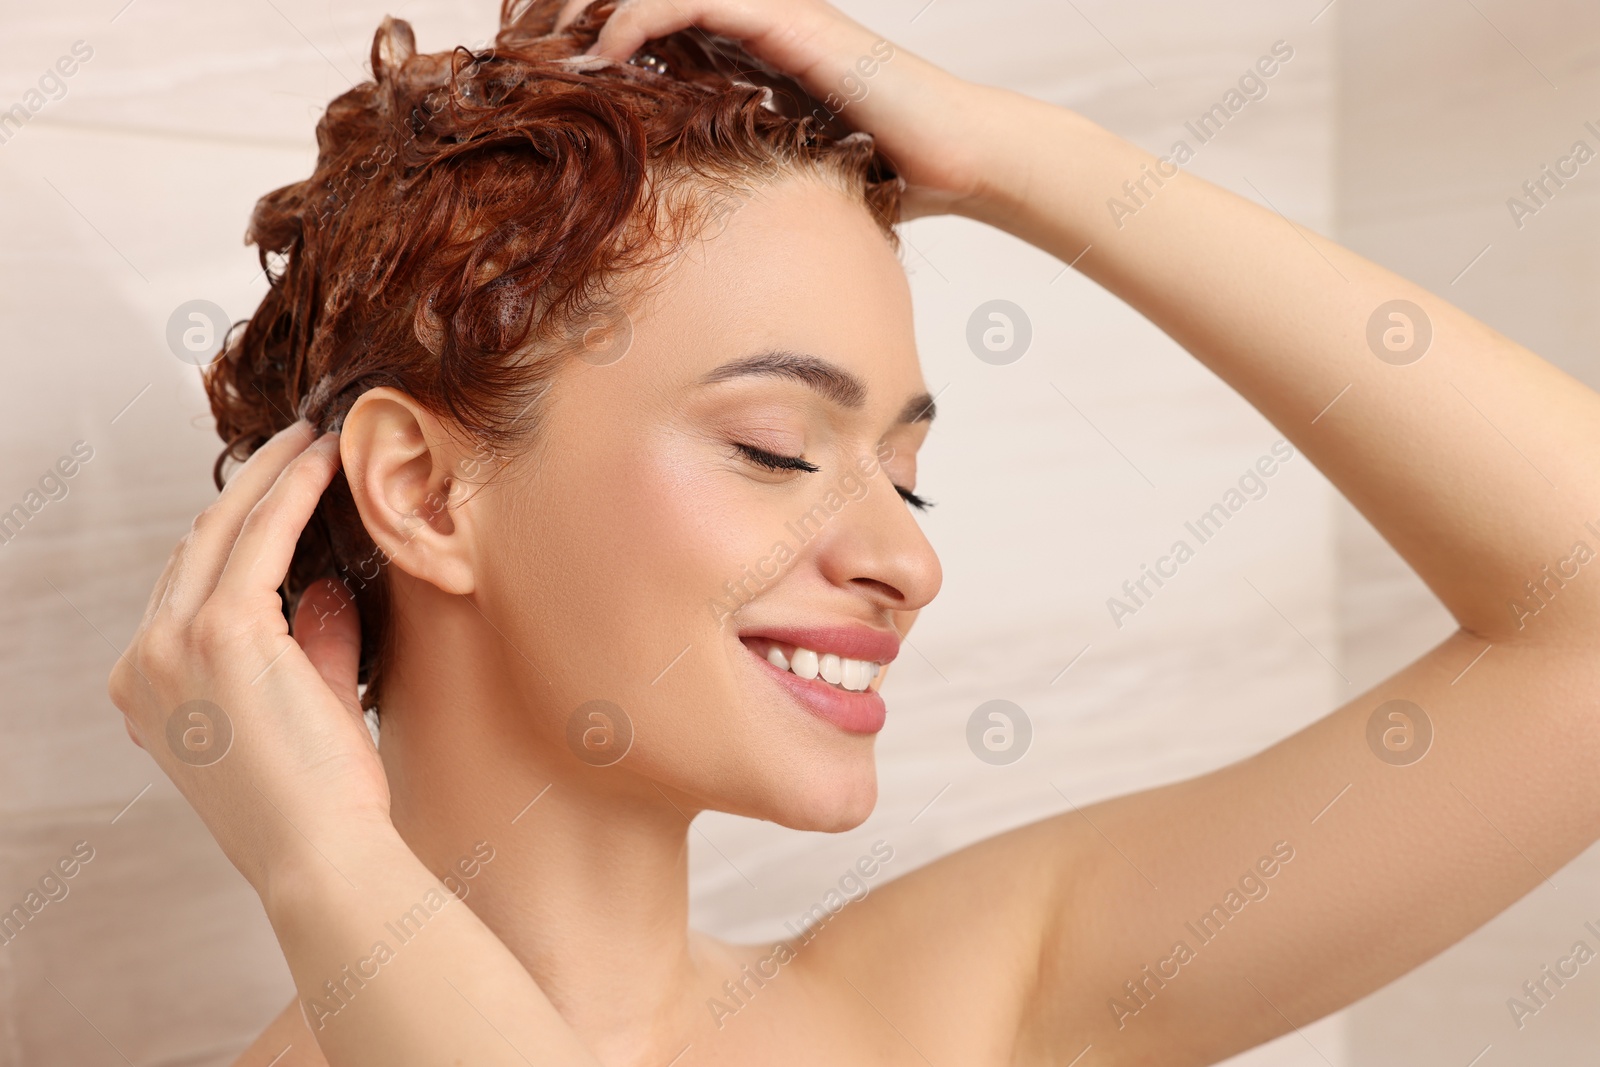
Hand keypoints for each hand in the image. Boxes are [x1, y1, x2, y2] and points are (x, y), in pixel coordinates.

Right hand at [108, 421, 391, 895]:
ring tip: (316, 439)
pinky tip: (326, 459)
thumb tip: (325, 592)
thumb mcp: (306, 705)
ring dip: (273, 473)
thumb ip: (311, 644)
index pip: (187, 584)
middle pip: (196, 545)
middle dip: (250, 485)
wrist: (320, 854)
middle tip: (297, 442)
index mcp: (149, 686)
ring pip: (224, 527)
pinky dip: (295, 488)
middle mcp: (144, 661)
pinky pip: (263, 534)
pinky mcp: (222, 632)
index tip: (276, 489)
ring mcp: (173, 644)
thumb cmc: (318, 798)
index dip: (235, 529)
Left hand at [557, 0, 1000, 218]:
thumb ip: (747, 178)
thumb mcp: (793, 177)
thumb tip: (704, 241)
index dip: (599, 38)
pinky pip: (690, 0)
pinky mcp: (787, 19)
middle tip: (526, 56)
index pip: (659, 22)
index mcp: (753, 49)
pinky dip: (637, 20)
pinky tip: (604, 58)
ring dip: (594, 12)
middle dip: (579, 16)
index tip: (552, 80)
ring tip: (550, 52)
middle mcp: (758, 19)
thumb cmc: (888, 175)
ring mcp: (773, 13)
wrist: (958, 155)